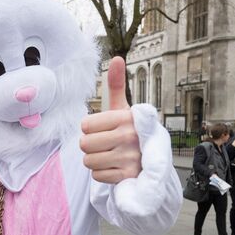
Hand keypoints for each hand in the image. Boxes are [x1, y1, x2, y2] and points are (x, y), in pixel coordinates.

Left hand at [80, 57, 141, 183]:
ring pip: (89, 161)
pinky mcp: (129, 176)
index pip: (85, 125)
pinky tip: (115, 167)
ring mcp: (130, 158)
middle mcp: (130, 136)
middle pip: (84, 144)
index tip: (104, 129)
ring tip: (110, 155)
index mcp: (126, 117)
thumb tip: (116, 57)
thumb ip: (116, 85)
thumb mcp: (123, 108)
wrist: (151, 160)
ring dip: (95, 160)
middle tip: (105, 144)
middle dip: (90, 146)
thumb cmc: (131, 130)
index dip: (90, 128)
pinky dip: (102, 173)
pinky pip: (97, 175)